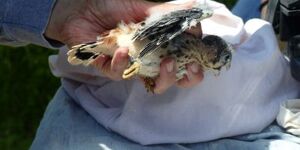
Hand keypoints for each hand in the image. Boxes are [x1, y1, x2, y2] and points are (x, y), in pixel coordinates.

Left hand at [45, 0, 202, 93]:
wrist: (81, 9)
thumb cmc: (112, 7)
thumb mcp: (142, 7)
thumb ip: (167, 14)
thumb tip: (196, 10)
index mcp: (159, 45)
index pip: (183, 61)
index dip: (193, 66)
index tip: (197, 62)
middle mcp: (147, 59)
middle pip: (169, 79)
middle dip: (178, 77)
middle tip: (180, 65)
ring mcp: (129, 65)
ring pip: (147, 82)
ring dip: (158, 75)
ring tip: (160, 59)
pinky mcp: (109, 68)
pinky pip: (118, 73)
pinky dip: (121, 63)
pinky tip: (121, 50)